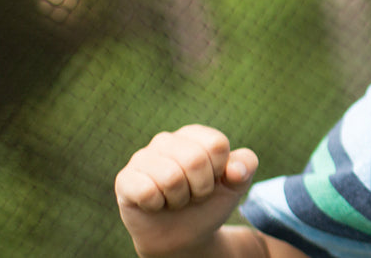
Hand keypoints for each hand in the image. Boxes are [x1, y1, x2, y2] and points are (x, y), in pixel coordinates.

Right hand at [116, 125, 258, 256]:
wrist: (182, 236)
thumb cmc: (208, 203)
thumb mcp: (235, 186)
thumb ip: (245, 168)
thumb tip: (235, 170)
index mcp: (194, 135)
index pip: (216, 144)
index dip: (219, 171)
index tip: (212, 182)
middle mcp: (166, 140)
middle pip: (195, 160)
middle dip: (200, 188)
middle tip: (192, 195)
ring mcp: (142, 158)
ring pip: (171, 177)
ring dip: (179, 199)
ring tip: (174, 200)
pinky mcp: (125, 179)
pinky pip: (147, 191)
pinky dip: (157, 205)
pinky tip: (155, 204)